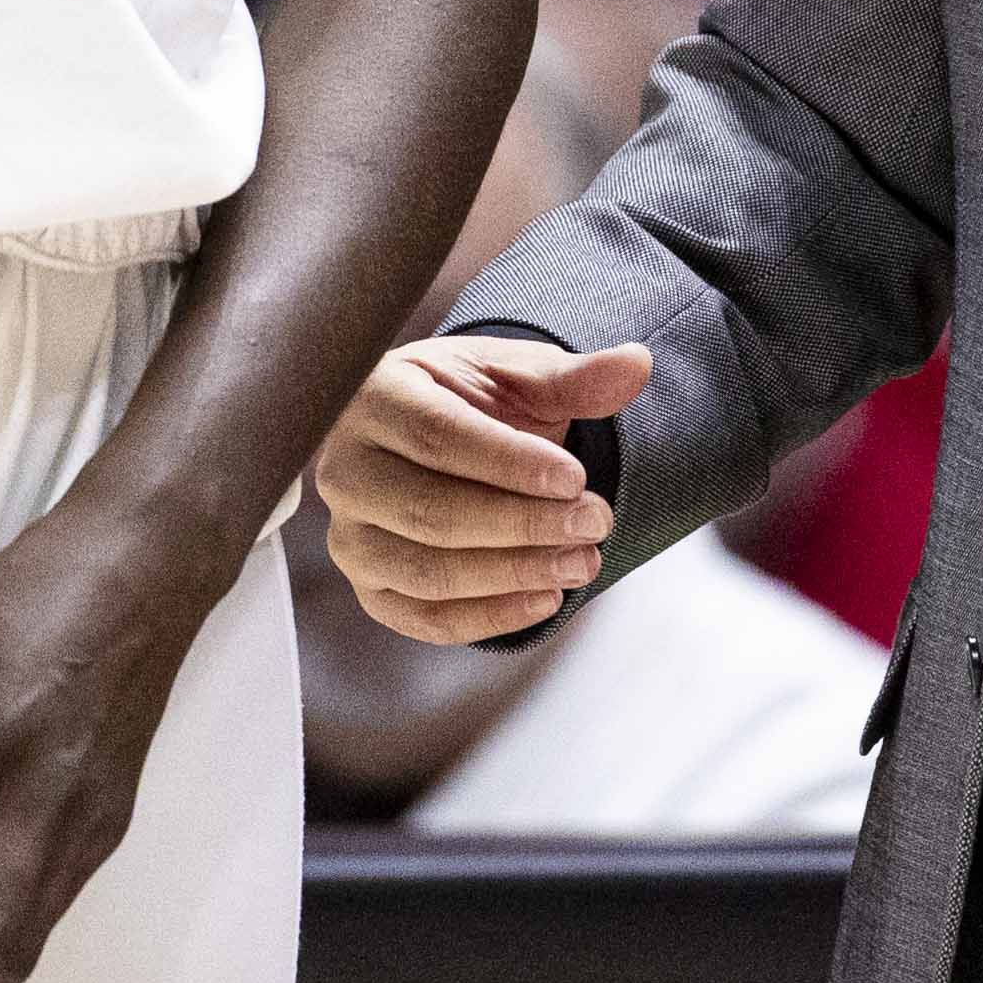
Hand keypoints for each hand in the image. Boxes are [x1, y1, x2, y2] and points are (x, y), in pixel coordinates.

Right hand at [309, 334, 644, 641]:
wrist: (440, 440)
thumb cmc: (478, 400)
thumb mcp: (521, 377)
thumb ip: (574, 376)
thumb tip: (637, 364)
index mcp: (373, 398)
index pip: (436, 438)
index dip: (508, 463)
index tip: (575, 478)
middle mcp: (344, 470)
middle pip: (430, 512)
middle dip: (522, 526)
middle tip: (595, 523)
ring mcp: (350, 537)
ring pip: (427, 572)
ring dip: (514, 574)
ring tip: (582, 562)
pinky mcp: (371, 589)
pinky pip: (425, 618)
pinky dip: (491, 616)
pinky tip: (547, 599)